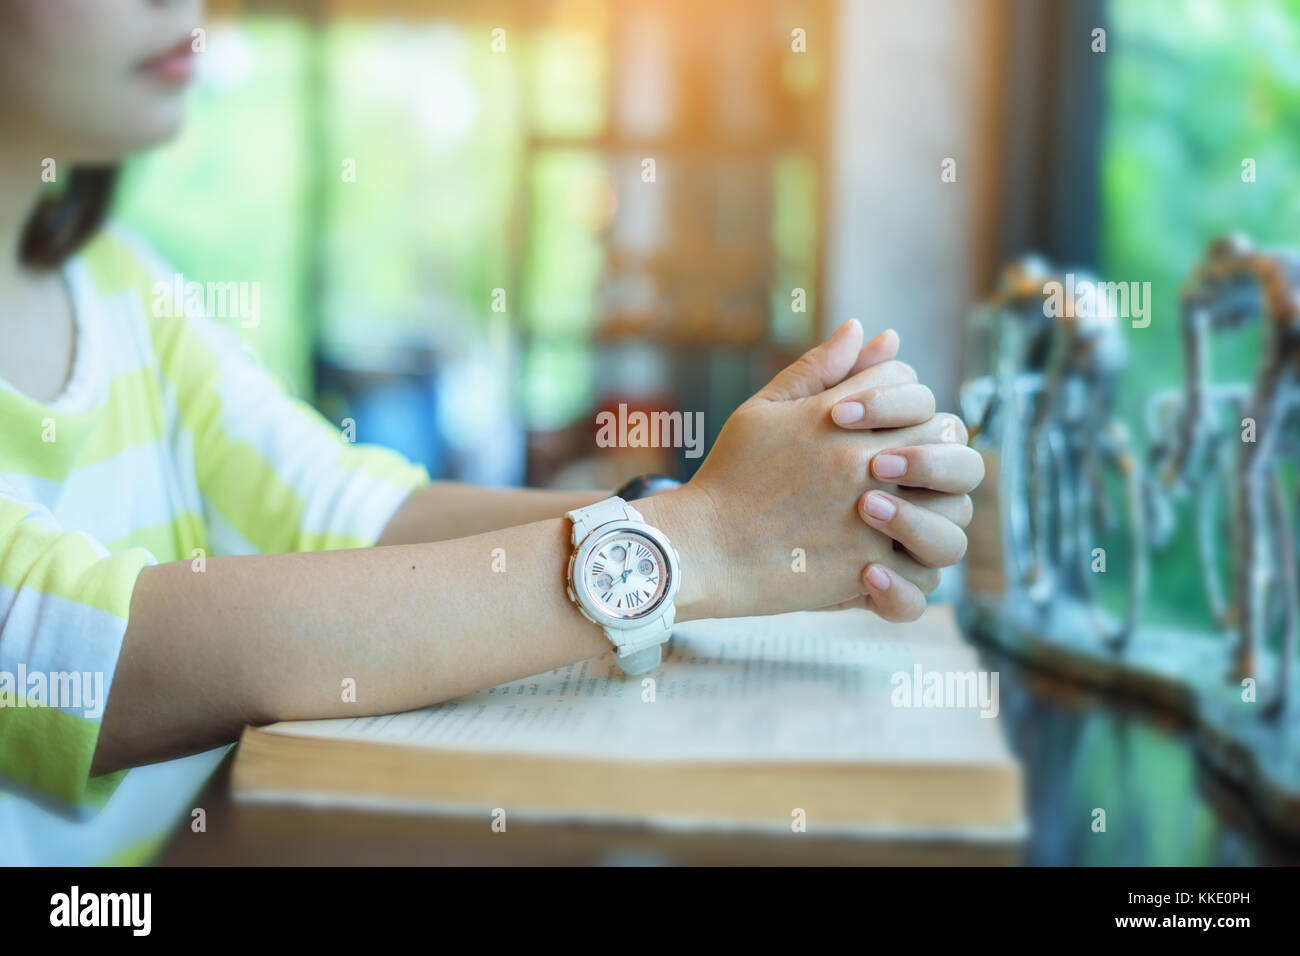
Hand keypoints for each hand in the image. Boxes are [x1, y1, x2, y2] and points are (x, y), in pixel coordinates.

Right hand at [645, 320, 980, 621]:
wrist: (703, 549)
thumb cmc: (729, 477)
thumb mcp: (764, 411)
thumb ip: (817, 369)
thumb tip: (865, 329)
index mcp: (836, 417)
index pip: (905, 380)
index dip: (899, 391)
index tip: (879, 416)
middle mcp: (863, 463)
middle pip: (944, 433)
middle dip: (934, 440)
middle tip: (909, 460)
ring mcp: (871, 519)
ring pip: (955, 504)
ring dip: (941, 502)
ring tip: (910, 510)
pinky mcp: (868, 569)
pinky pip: (926, 570)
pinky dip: (917, 564)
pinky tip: (893, 556)